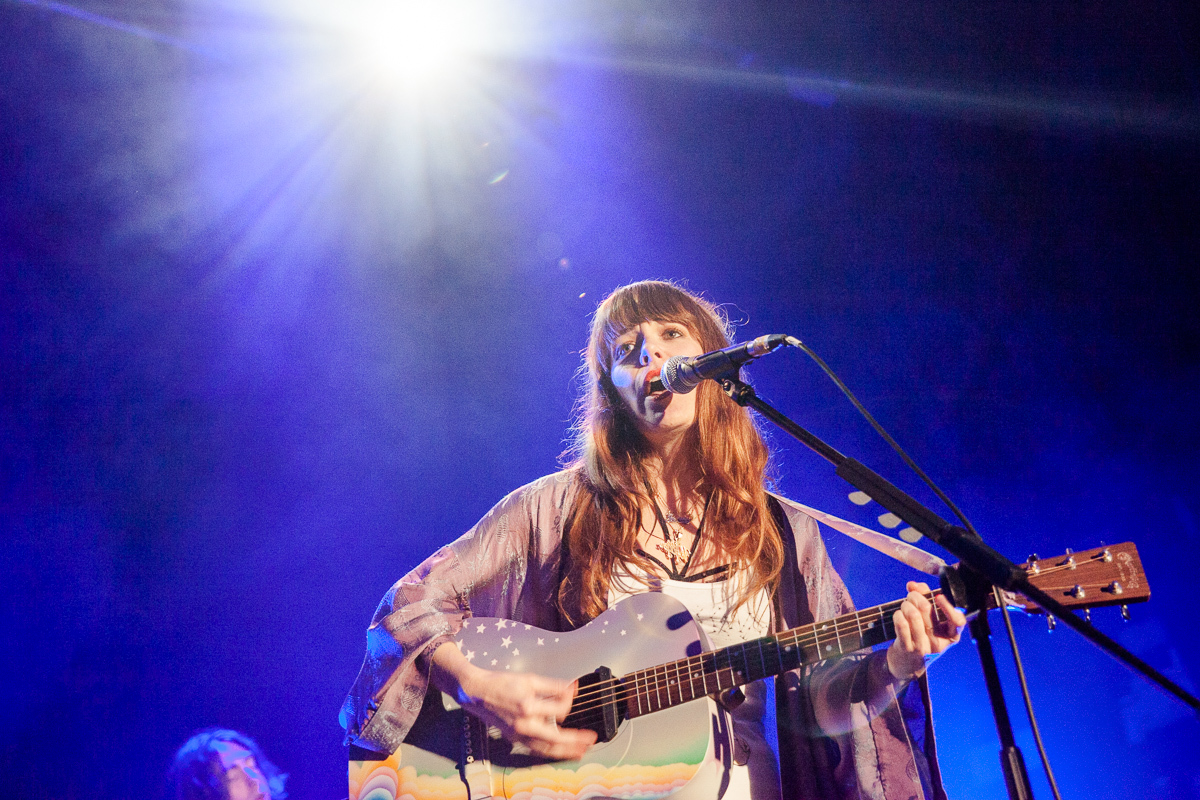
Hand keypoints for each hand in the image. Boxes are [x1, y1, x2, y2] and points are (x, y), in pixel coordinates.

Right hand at [457, 668, 597, 760]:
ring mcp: (518, 735)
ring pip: (546, 749)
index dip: (569, 701)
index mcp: (528, 707)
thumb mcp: (530, 679)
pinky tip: (558, 751)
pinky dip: (549, 752)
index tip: (572, 693)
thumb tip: (573, 688)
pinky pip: (535, 749)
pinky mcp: (514, 738)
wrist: (477, 692)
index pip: (559, 710)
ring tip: (580, 751)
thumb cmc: (502, 683)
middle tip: (591, 739)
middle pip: (555, 739)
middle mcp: (524, 725)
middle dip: (576, 741)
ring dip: (565, 751)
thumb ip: (553, 686)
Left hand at [886, 581, 966, 680]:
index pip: (958, 622)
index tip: (939, 597)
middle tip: (911, 596)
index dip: (948, 608)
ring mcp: (923, 646)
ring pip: (913, 615)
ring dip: (905, 605)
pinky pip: (901, 624)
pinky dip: (898, 615)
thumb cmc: (921, 635)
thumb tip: (914, 585)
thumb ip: (925, 597)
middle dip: (915, 597)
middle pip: (927, 611)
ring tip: (904, 605)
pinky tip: (898, 615)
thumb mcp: (929, 620)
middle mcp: (939, 642)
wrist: (907, 663)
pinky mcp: (908, 648)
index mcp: (951, 636)